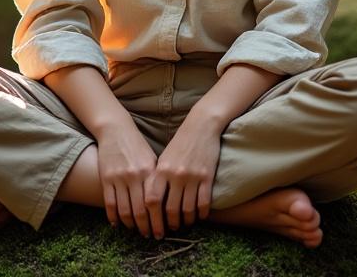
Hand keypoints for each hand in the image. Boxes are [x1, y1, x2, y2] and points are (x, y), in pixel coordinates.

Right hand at [95, 122, 160, 236]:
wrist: (115, 130)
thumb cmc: (137, 146)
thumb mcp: (152, 159)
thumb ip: (157, 179)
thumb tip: (166, 202)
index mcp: (150, 171)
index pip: (156, 203)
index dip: (158, 220)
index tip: (162, 231)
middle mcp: (135, 176)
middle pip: (141, 210)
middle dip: (146, 227)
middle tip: (150, 236)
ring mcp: (119, 178)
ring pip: (125, 210)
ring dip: (131, 224)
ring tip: (135, 230)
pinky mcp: (106, 178)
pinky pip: (110, 203)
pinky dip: (113, 216)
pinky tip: (117, 223)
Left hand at [143, 117, 220, 237]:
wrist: (201, 126)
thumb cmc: (180, 142)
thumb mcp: (164, 158)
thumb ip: (157, 177)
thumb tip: (150, 200)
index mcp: (161, 170)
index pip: (151, 199)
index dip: (150, 216)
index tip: (150, 225)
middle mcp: (175, 175)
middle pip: (170, 209)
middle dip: (169, 224)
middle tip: (169, 230)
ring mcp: (192, 177)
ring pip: (187, 209)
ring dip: (185, 221)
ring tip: (184, 224)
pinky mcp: (207, 177)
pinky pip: (204, 202)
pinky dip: (201, 213)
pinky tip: (200, 216)